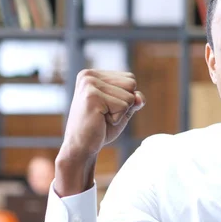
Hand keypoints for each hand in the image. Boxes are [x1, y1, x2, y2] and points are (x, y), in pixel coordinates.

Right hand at [55, 69, 144, 195]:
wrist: (81, 148)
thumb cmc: (101, 127)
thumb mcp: (122, 109)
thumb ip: (134, 99)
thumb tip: (139, 97)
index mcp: (93, 74)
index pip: (129, 79)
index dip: (126, 98)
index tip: (107, 108)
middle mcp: (89, 75)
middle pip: (131, 84)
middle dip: (125, 104)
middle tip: (104, 114)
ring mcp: (89, 84)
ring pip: (129, 96)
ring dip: (120, 112)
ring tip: (102, 117)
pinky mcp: (92, 96)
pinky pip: (124, 106)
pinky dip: (117, 119)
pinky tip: (100, 121)